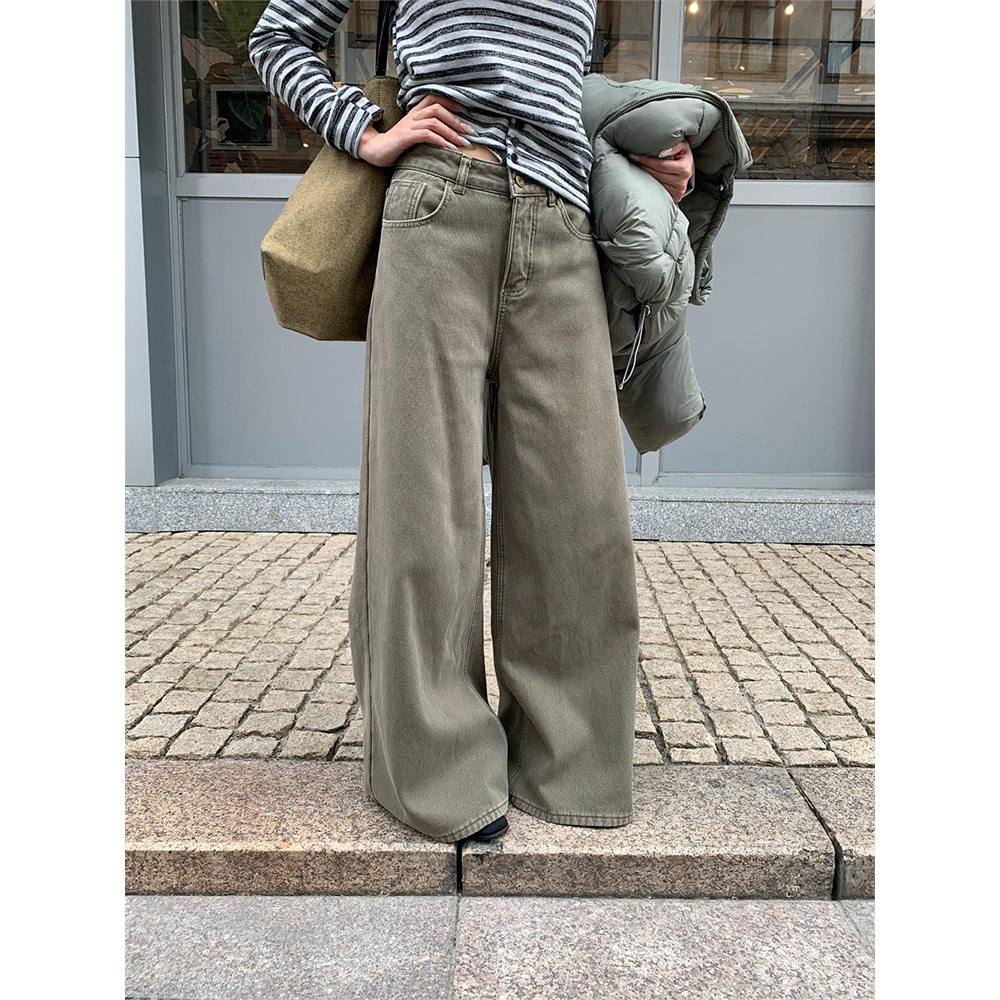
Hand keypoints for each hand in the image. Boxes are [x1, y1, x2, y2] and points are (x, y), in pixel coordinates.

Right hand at [357, 92, 475, 166]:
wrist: (375, 151)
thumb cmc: (397, 145)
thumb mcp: (414, 134)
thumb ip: (428, 131)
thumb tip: (449, 136)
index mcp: (415, 112)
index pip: (435, 98)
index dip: (451, 102)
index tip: (466, 112)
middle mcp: (413, 115)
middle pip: (438, 108)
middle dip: (456, 120)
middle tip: (471, 132)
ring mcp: (409, 125)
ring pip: (434, 121)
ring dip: (452, 132)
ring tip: (464, 143)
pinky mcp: (405, 137)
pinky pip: (426, 135)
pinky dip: (440, 141)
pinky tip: (450, 149)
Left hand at [627, 139, 693, 203]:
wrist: (689, 170)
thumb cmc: (684, 156)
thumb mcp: (683, 147)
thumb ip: (675, 146)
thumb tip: (662, 152)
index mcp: (684, 169)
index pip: (661, 165)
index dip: (647, 160)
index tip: (635, 155)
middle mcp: (680, 182)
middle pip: (655, 174)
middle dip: (642, 166)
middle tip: (632, 159)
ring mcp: (676, 191)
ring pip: (654, 183)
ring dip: (643, 175)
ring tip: (635, 166)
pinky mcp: (673, 197)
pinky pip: (656, 189)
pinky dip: (647, 183)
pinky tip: (641, 176)